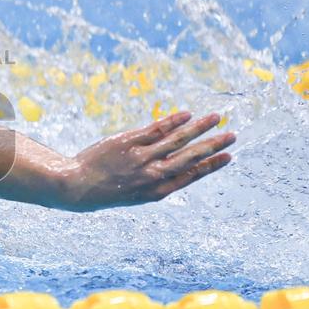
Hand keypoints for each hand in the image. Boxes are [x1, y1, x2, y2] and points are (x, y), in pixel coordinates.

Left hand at [62, 112, 234, 210]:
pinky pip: (156, 129)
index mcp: (157, 192)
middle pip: (190, 157)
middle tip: (233, 135)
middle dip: (213, 145)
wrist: (75, 186)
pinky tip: (187, 114)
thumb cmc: (105, 190)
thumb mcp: (134, 193)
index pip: (191, 176)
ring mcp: (141, 158)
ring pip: (177, 140)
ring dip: (199, 128)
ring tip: (216, 118)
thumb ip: (155, 179)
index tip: (228, 156)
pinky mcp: (128, 142)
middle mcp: (152, 175)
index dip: (212, 165)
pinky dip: (173, 121)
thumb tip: (175, 163)